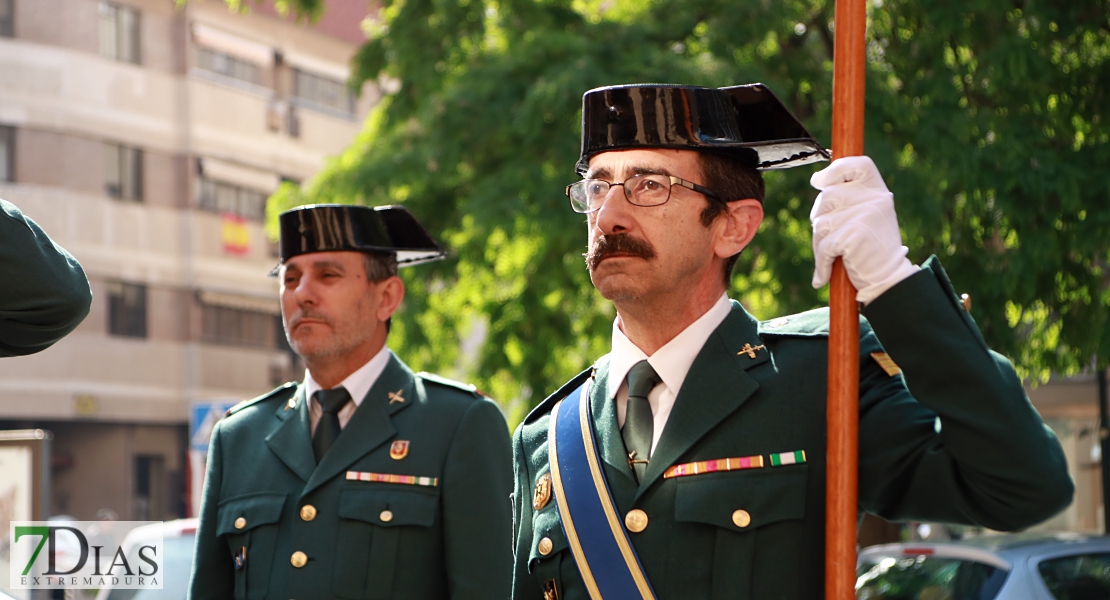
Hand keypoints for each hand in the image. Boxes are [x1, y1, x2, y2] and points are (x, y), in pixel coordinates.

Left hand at [809, 156, 918, 304]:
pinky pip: (824, 245)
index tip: (818, 181)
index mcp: (878, 191)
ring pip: (821, 222)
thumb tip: (816, 179)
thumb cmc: (871, 249)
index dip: (835, 169)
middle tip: (832, 236)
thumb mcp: (867, 215)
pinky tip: (824, 275)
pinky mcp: (854, 235)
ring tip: (836, 254)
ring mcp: (865, 216)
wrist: (888, 279)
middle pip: (827, 196)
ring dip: (820, 242)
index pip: (857, 165)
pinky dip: (821, 262)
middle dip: (820, 218)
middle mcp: (874, 199)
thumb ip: (848, 197)